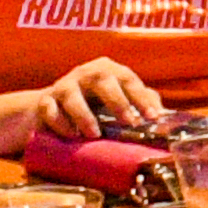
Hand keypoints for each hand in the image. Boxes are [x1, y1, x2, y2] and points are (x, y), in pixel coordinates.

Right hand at [37, 57, 172, 139]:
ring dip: (84, 115)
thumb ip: (139, 101)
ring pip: (72, 95)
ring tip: (95, 134)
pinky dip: (60, 123)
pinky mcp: (44, 102)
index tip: (153, 117)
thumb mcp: (116, 100)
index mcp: (108, 71)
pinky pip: (50, 110)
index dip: (141, 97)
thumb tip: (162, 114)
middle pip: (101, 79)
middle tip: (129, 121)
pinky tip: (71, 136)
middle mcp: (86, 74)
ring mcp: (63, 86)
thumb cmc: (91, 104)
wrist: (49, 108)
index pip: (128, 79)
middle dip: (117, 101)